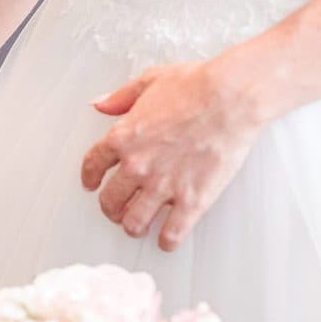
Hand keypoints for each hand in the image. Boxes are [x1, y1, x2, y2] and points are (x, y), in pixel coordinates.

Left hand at [81, 63, 264, 250]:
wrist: (231, 97)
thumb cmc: (196, 85)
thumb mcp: (149, 80)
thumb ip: (120, 97)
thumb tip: (99, 104)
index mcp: (122, 138)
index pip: (92, 166)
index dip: (89, 179)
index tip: (91, 185)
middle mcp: (136, 166)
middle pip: (110, 201)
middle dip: (111, 209)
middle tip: (118, 210)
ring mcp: (162, 186)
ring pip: (134, 223)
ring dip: (133, 227)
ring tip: (140, 226)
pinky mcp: (191, 200)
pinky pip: (171, 234)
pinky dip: (166, 241)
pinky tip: (167, 239)